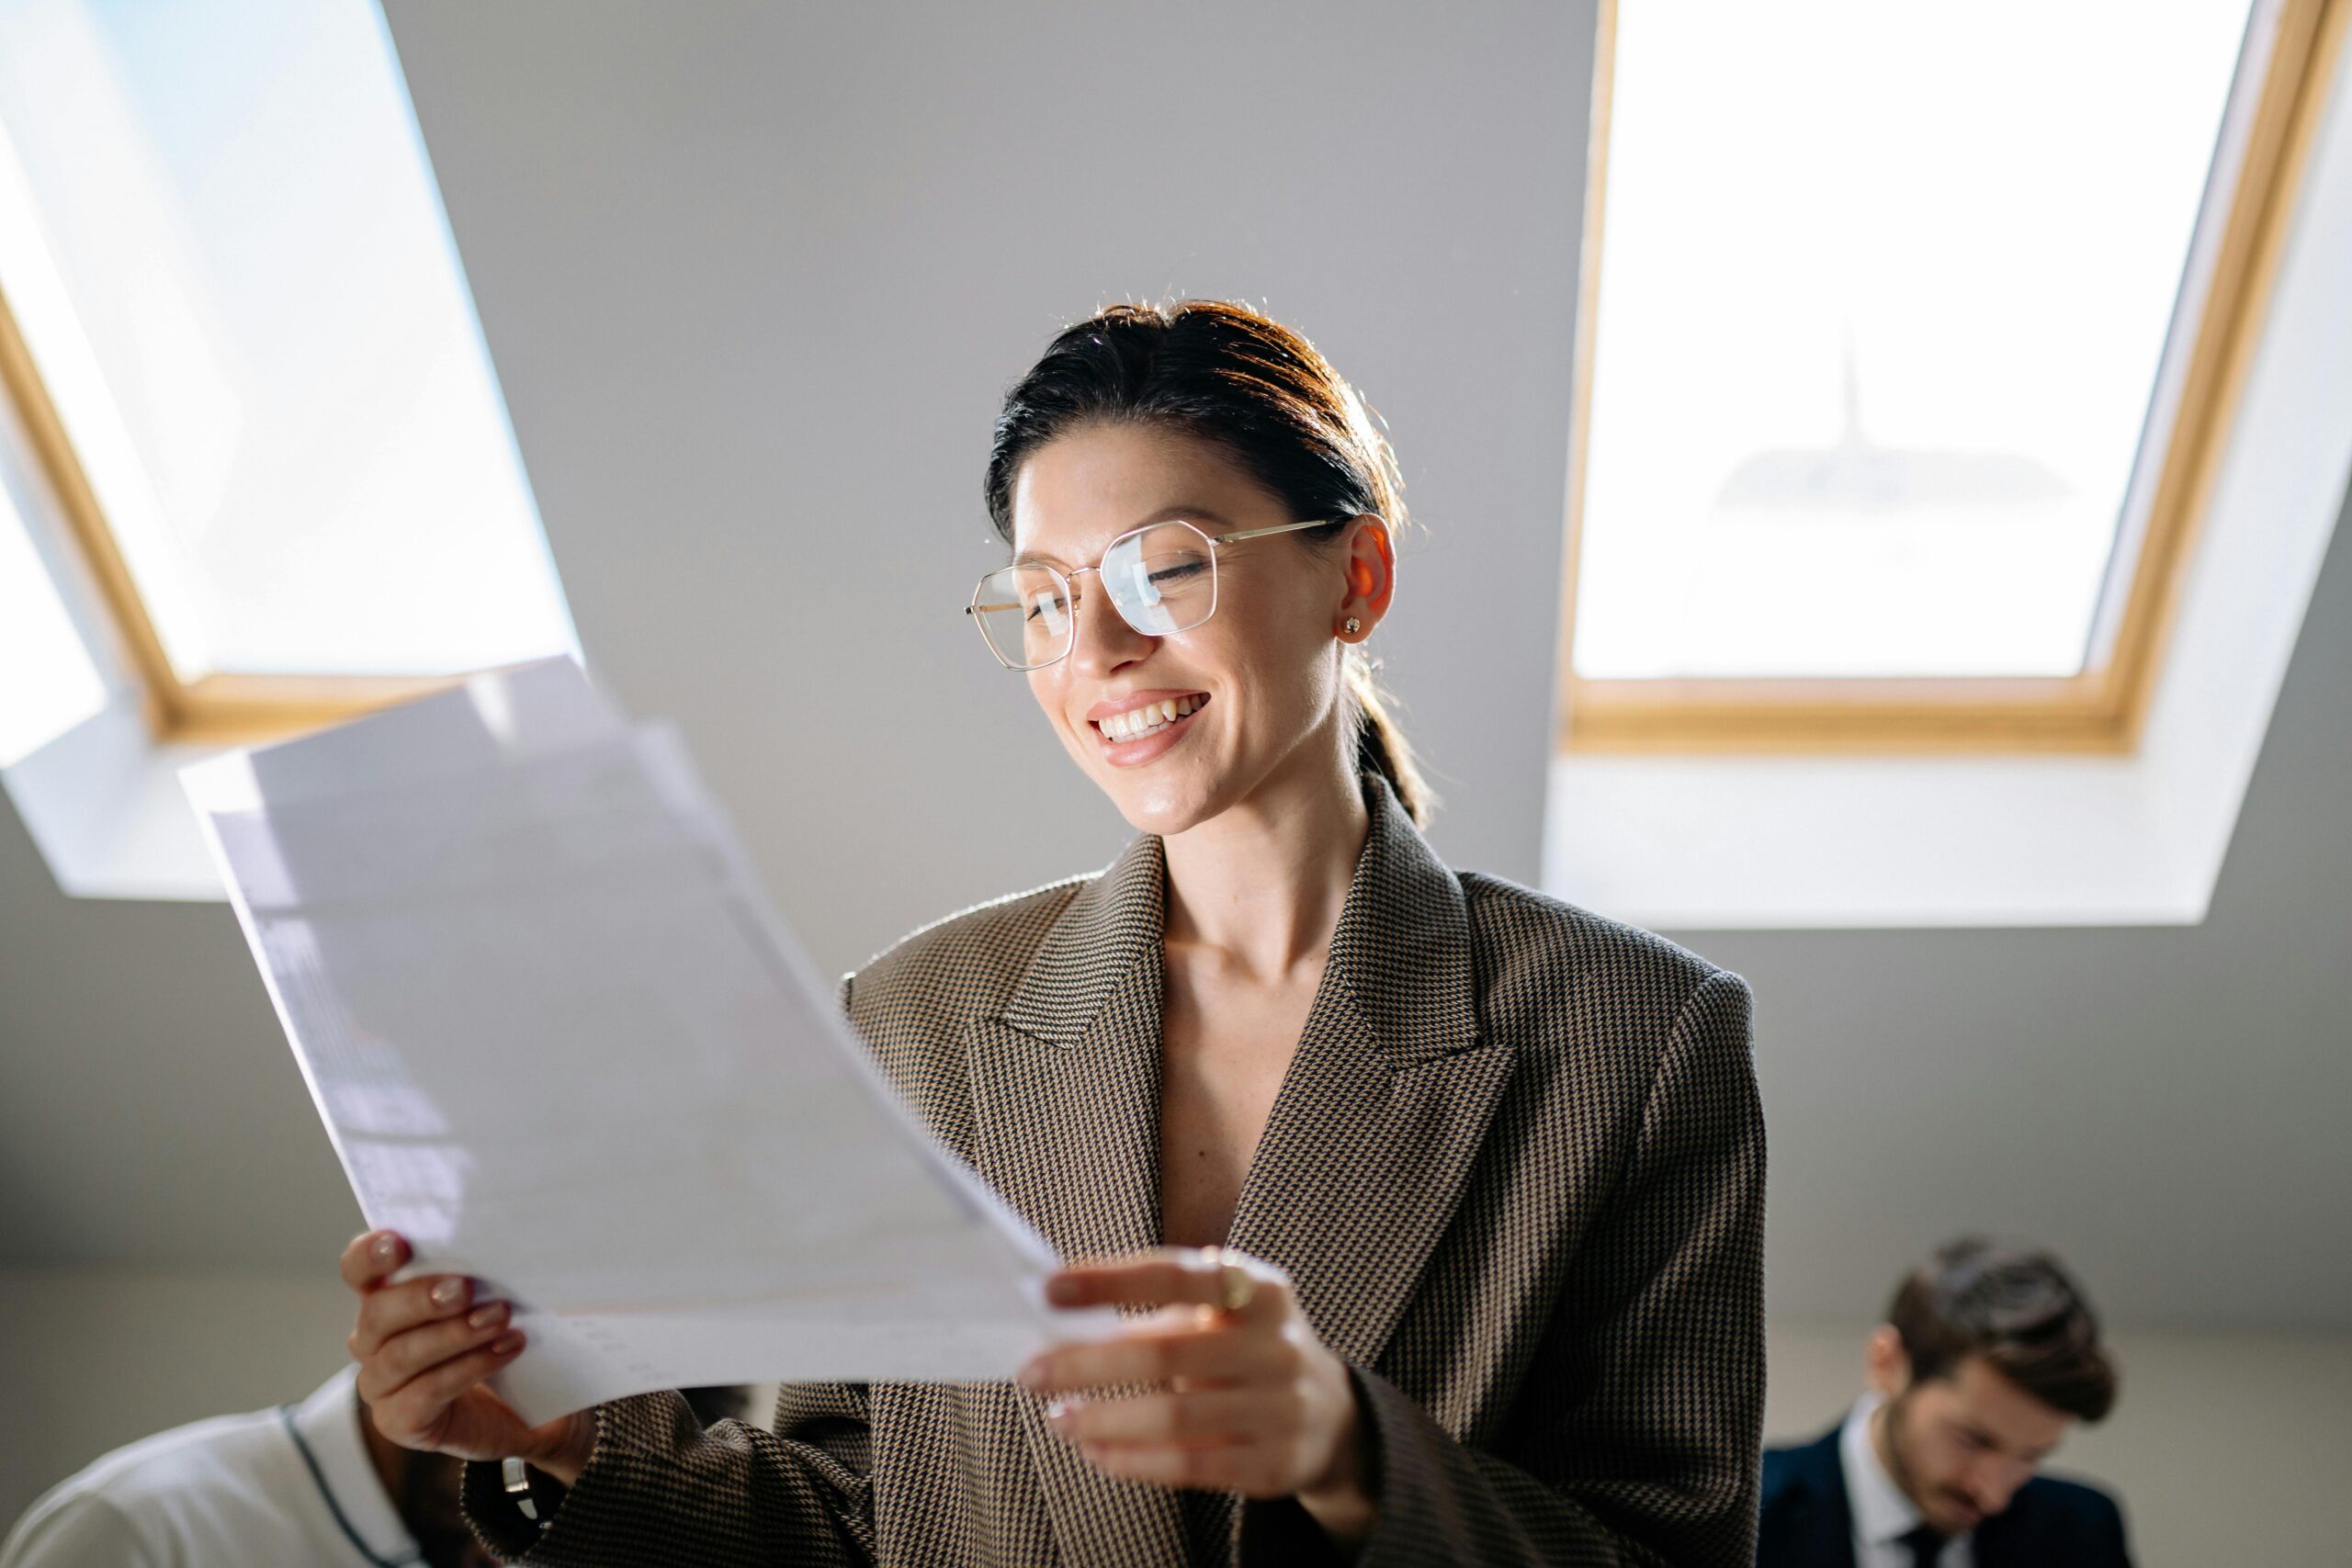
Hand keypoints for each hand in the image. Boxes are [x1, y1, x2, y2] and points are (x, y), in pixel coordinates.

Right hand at [340, 1230, 596, 1484]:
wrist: (528, 1408)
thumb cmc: (503, 1336)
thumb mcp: (493, 1296)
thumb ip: (482, 1273)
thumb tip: (503, 1243)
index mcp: (386, 1299)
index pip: (358, 1270)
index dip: (370, 1255)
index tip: (400, 1244)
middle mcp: (373, 1341)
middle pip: (376, 1314)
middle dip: (420, 1299)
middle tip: (466, 1289)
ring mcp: (382, 1385)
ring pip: (401, 1355)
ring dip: (454, 1334)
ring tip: (501, 1317)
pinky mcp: (401, 1421)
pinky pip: (426, 1392)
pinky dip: (469, 1367)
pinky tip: (506, 1349)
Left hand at [1019, 1247, 1375, 1540]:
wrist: (1329, 1415)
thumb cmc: (1247, 1350)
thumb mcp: (1225, 1314)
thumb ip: (1161, 1311)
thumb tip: (1066, 1321)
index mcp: (1259, 1289)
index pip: (1176, 1274)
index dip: (1110, 1279)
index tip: (1049, 1288)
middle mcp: (1276, 1344)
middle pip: (1165, 1351)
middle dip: (1088, 1362)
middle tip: (1032, 1371)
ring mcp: (1279, 1407)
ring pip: (1174, 1416)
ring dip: (1103, 1418)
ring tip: (1059, 1418)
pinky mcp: (1272, 1463)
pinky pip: (1189, 1464)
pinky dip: (1133, 1460)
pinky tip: (1097, 1452)